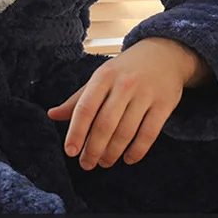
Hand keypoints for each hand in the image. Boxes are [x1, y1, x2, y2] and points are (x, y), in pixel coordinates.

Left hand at [47, 39, 210, 169]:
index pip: (85, 108)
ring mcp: (145, 94)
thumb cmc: (126, 69)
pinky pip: (149, 134)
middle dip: (94, 149)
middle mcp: (124, 84)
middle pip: (105, 124)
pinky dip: (137, 151)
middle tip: (87, 164)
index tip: (70, 152)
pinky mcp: (164, 104)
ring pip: (126, 132)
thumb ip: (78, 99)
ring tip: (105, 162)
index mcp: (103, 76)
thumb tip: (52, 115)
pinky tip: (128, 159)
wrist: (164, 53)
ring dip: (113, 153)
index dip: (76, 132)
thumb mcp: (101, 77)